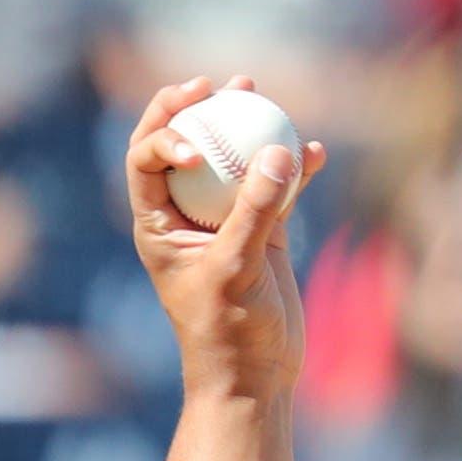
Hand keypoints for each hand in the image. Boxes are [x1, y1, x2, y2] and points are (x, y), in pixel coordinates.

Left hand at [125, 76, 327, 402]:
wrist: (254, 376)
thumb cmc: (227, 331)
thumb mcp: (236, 269)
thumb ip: (255, 211)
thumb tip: (279, 150)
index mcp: (157, 225)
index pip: (144, 162)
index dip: (164, 137)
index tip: (197, 146)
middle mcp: (185, 218)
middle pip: (181, 147)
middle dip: (191, 110)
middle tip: (215, 84)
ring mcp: (225, 222)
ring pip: (230, 159)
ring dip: (242, 124)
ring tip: (254, 88)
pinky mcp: (263, 234)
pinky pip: (276, 187)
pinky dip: (293, 166)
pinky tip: (316, 150)